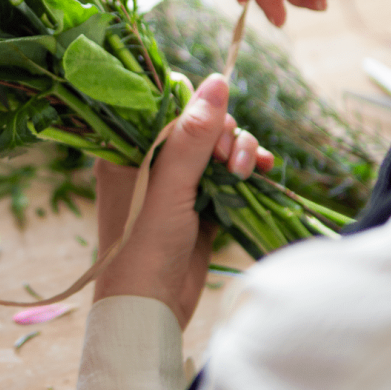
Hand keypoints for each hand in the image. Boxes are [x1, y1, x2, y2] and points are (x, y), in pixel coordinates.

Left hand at [92, 74, 274, 329]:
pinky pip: (227, 173)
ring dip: (239, 151)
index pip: (165, 105)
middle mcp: (151, 160)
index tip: (213, 127)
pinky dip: (246, 170)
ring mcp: (177, 182)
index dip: (196, 108)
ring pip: (216, 147)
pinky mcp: (200, 202)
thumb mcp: (170, 185)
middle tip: (231, 162)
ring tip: (249, 171)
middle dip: (224, 135)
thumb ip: (193, 135)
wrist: (151, 308)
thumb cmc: (145, 244)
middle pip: (198, 124)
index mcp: (128, 148)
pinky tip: (262, 172)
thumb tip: (217, 81)